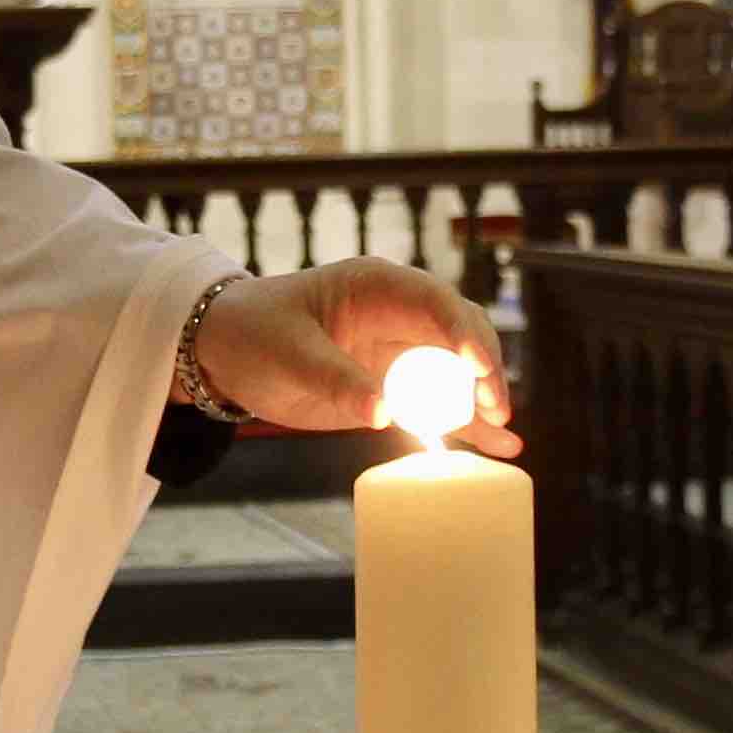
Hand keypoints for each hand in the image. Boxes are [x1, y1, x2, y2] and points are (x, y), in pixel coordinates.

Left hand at [189, 257, 520, 458]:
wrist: (227, 350)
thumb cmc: (255, 333)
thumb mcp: (288, 353)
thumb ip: (335, 379)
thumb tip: (383, 411)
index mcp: (376, 286)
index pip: (435, 302)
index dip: (463, 332)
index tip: (477, 367)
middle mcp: (399, 314)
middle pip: (461, 333)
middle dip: (483, 369)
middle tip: (493, 407)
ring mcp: (401, 350)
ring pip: (458, 372)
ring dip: (482, 401)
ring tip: (505, 435)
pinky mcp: (395, 385)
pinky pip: (439, 403)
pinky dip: (466, 423)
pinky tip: (499, 446)